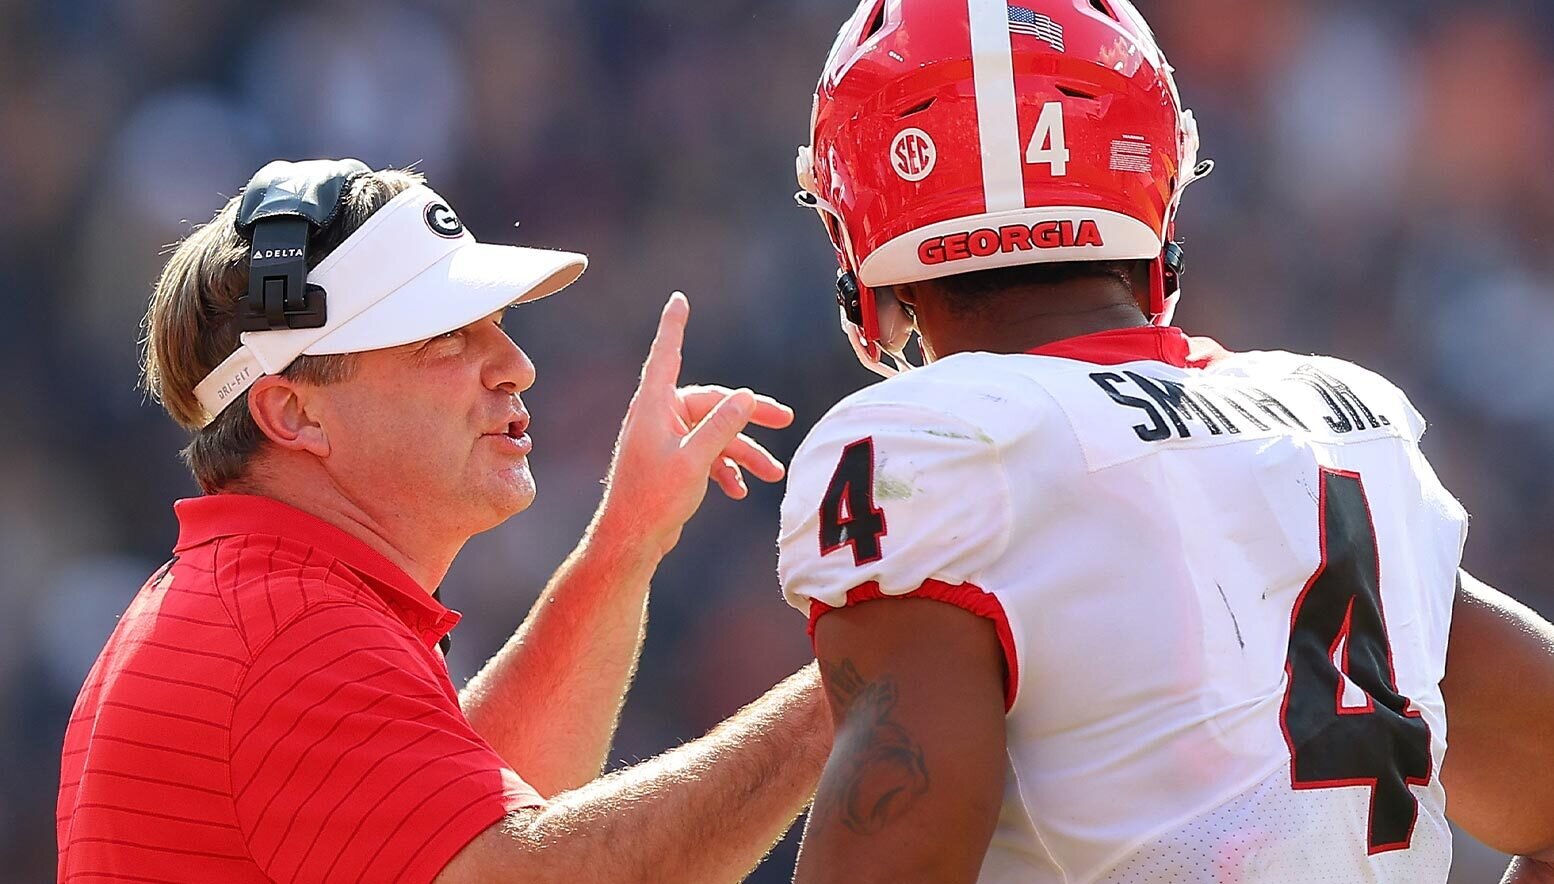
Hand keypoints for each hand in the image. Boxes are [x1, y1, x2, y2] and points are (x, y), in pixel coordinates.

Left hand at [596, 292, 793, 557]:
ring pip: (715, 433)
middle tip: (786, 419)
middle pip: (712, 403)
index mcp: (654, 407)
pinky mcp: (673, 461)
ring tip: (774, 474)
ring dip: (744, 452)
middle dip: (749, 415)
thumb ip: (721, 427)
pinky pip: (707, 454)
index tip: (678, 299)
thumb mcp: (694, 461)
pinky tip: (740, 490)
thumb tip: (745, 396)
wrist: (632, 540)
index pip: (667, 354)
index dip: (674, 325)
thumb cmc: (653, 499)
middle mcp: (659, 417)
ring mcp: (666, 440)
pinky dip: (725, 469)